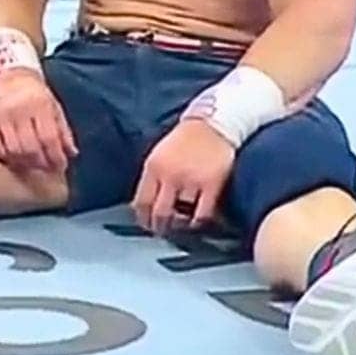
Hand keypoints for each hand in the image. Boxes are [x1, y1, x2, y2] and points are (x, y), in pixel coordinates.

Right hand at [0, 68, 75, 172]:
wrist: (6, 73)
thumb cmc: (33, 93)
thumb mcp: (53, 106)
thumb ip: (63, 130)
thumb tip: (72, 153)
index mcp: (39, 103)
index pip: (49, 138)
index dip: (56, 157)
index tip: (60, 166)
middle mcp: (18, 107)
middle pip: (31, 148)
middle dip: (40, 163)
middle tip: (45, 167)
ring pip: (13, 151)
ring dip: (24, 163)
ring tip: (30, 164)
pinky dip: (5, 156)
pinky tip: (12, 156)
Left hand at [131, 118, 235, 233]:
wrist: (214, 123)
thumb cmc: (187, 139)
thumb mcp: (161, 154)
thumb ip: (153, 178)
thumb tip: (143, 206)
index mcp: (154, 166)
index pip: (141, 202)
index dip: (143, 218)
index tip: (147, 224)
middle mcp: (170, 174)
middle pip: (160, 213)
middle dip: (160, 227)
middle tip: (164, 231)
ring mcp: (192, 180)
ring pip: (181, 217)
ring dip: (180, 226)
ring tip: (181, 226)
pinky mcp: (212, 184)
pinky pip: (202, 214)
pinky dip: (198, 222)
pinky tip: (198, 221)